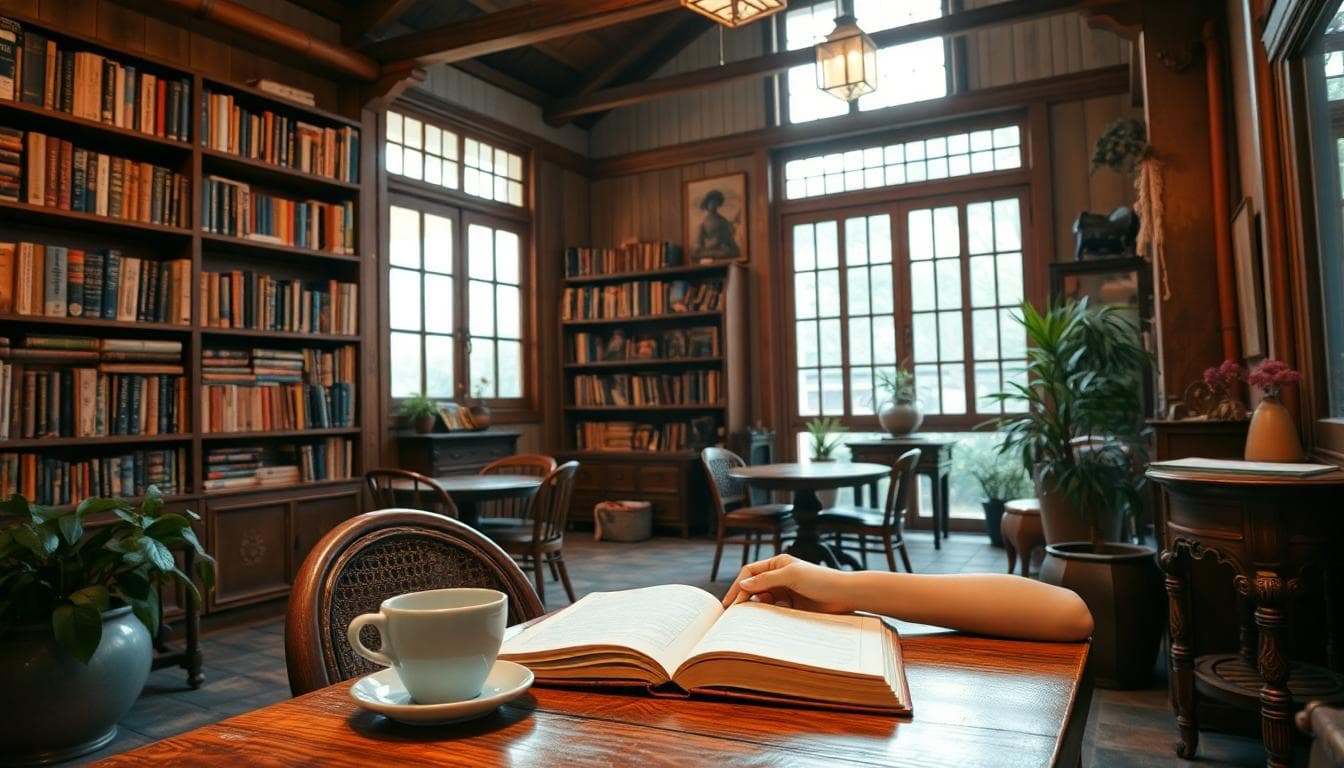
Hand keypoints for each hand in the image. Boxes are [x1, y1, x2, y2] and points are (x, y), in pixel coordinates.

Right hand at [721, 554, 855, 613]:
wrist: (845, 596)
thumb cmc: (821, 580)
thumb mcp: (791, 576)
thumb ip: (766, 580)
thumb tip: (742, 584)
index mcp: (778, 564)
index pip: (750, 573)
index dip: (738, 586)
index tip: (731, 603)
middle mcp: (780, 577)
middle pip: (754, 588)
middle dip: (744, 599)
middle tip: (735, 614)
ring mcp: (786, 592)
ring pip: (763, 601)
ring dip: (756, 609)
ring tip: (751, 619)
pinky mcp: (793, 607)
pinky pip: (774, 611)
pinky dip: (768, 616)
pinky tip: (767, 622)